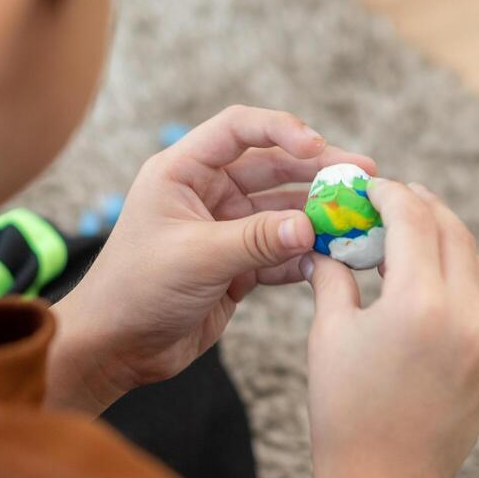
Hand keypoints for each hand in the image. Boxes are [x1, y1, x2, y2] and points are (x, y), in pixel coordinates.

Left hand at [47, 106, 374, 414]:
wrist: (116, 349)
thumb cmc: (136, 290)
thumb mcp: (196, 258)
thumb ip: (257, 240)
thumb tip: (311, 227)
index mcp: (183, 171)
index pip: (239, 129)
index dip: (281, 129)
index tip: (318, 147)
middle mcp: (207, 192)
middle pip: (273, 166)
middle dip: (318, 172)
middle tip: (363, 176)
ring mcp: (225, 228)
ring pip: (283, 210)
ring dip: (318, 215)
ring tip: (358, 220)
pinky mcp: (238, 264)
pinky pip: (282, 251)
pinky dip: (306, 255)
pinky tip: (334, 259)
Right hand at [303, 180, 478, 477]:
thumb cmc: (344, 413)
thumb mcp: (329, 335)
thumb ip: (335, 277)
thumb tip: (329, 243)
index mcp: (420, 302)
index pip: (413, 217)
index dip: (388, 193)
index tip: (367, 189)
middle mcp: (465, 314)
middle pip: (452, 230)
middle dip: (420, 206)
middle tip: (389, 200)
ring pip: (472, 261)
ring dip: (441, 237)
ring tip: (404, 235)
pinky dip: (455, 273)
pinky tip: (423, 278)